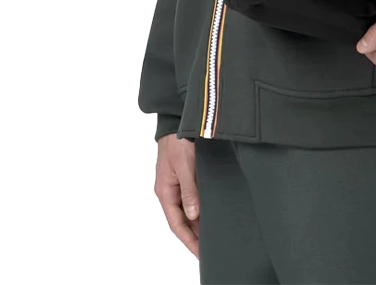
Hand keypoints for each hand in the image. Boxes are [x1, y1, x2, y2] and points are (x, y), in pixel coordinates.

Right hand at [154, 133, 199, 258]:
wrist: (177, 122)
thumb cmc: (178, 142)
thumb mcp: (185, 166)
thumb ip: (189, 190)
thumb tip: (193, 215)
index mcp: (165, 191)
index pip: (176, 224)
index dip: (188, 240)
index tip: (200, 252)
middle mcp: (169, 191)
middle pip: (181, 220)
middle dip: (193, 236)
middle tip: (209, 249)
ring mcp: (175, 185)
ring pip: (186, 211)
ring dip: (196, 224)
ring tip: (210, 237)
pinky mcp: (182, 178)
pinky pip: (189, 200)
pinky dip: (198, 210)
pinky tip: (207, 215)